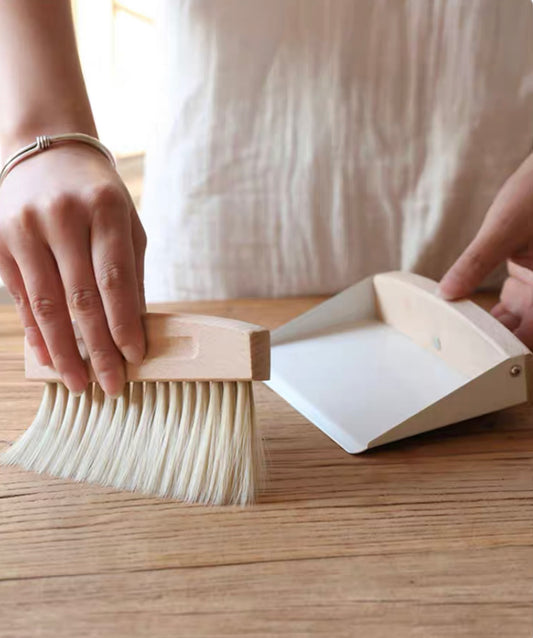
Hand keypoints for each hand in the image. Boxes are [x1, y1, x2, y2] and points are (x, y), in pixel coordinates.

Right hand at [0, 144, 146, 395]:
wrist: (46, 151)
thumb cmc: (97, 195)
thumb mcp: (126, 223)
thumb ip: (130, 272)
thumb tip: (133, 329)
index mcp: (104, 209)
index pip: (115, 280)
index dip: (124, 324)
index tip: (135, 358)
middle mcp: (62, 217)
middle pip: (81, 298)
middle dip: (98, 349)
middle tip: (111, 385)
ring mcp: (24, 228)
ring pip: (46, 304)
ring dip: (64, 351)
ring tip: (79, 382)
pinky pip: (20, 297)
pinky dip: (36, 332)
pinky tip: (49, 357)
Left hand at [439, 152, 532, 348]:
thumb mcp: (503, 228)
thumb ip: (475, 262)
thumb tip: (446, 293)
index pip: (530, 338)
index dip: (509, 355)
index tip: (477, 364)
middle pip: (524, 336)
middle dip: (494, 348)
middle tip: (457, 357)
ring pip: (514, 325)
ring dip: (487, 333)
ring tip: (453, 344)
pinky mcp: (526, 281)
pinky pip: (508, 308)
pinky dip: (486, 315)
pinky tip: (459, 319)